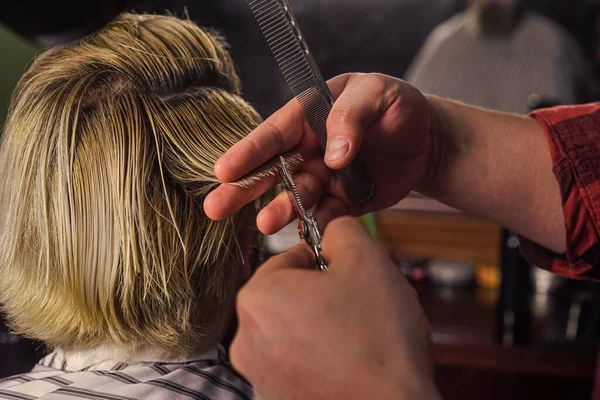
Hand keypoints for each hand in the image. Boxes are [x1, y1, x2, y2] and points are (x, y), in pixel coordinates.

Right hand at [204, 73, 437, 233]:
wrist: (429, 140)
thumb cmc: (398, 106)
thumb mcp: (377, 93)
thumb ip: (351, 117)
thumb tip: (333, 155)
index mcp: (310, 117)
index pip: (274, 134)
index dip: (249, 152)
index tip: (223, 170)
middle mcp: (311, 150)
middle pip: (272, 170)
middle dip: (243, 189)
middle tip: (215, 207)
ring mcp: (325, 178)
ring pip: (296, 197)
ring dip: (280, 210)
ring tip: (266, 224)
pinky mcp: (344, 202)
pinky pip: (326, 215)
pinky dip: (317, 224)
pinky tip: (309, 232)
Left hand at [230, 217, 439, 399]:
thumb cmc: (379, 338)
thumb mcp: (367, 259)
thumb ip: (342, 229)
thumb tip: (333, 227)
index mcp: (257, 296)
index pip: (290, 258)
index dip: (325, 263)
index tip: (348, 278)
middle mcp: (245, 338)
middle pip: (289, 295)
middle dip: (322, 295)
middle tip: (356, 307)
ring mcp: (259, 373)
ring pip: (294, 329)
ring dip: (321, 326)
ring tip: (356, 337)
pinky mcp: (276, 398)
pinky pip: (297, 362)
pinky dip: (319, 358)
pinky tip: (349, 362)